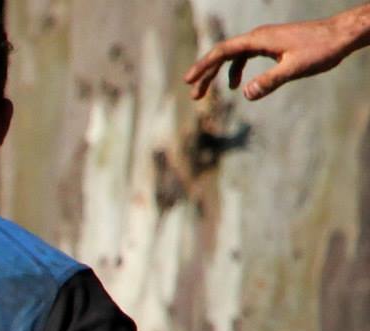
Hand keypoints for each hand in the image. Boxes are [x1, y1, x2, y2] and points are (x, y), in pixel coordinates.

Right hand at [185, 13, 364, 99]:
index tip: (188, 81)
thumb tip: (245, 94)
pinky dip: (235, 70)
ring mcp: (265, 40)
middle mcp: (259, 37)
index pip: (223, 51)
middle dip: (205, 74)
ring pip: (233, 56)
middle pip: (223, 54)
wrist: (341, 35)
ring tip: (206, 93)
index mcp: (259, 40)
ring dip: (217, 74)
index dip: (203, 66)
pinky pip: (245, 57)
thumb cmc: (321, 49)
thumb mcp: (295, 68)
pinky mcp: (272, 45)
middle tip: (193, 95)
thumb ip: (270, 81)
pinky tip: (234, 85)